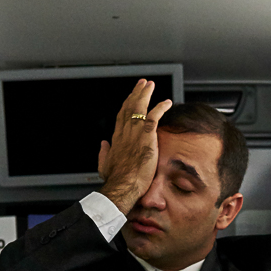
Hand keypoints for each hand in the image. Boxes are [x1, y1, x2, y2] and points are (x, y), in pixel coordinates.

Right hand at [97, 80, 172, 212]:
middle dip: (136, 94)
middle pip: (130, 108)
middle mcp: (125, 132)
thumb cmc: (115, 179)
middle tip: (142, 84)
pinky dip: (160, 108)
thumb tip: (103, 144)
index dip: (127, 105)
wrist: (123, 185)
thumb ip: (104, 153)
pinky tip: (166, 102)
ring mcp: (136, 133)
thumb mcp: (104, 165)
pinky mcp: (147, 137)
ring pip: (140, 108)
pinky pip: (154, 117)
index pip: (122, 117)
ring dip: (145, 95)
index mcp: (117, 139)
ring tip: (150, 85)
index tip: (131, 97)